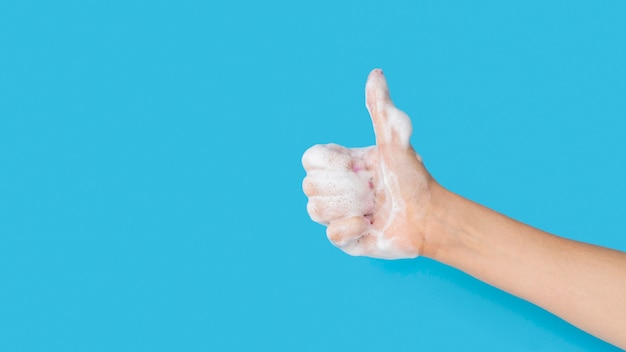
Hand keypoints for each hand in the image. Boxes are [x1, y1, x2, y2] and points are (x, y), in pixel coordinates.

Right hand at [302, 69, 434, 258]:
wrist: (431, 216)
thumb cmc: (414, 177)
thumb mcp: (396, 140)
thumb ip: (381, 108)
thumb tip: (376, 73)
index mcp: (340, 166)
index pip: (309, 160)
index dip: (329, 163)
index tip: (357, 165)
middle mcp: (335, 190)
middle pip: (309, 186)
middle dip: (344, 187)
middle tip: (370, 189)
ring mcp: (337, 216)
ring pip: (315, 210)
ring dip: (348, 207)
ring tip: (371, 206)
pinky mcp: (345, 240)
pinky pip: (330, 235)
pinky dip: (350, 228)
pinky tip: (370, 223)